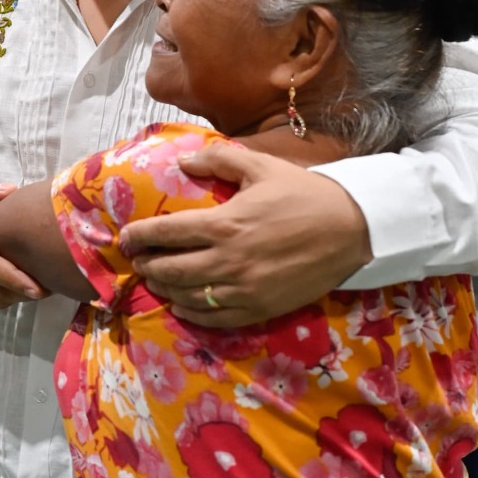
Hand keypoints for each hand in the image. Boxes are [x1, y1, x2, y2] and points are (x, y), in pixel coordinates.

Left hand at [119, 141, 370, 327]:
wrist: (351, 229)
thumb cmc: (305, 193)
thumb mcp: (262, 166)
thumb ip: (219, 160)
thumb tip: (184, 160)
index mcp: (224, 223)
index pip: (165, 233)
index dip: (139, 236)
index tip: (126, 237)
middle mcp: (227, 260)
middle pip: (170, 270)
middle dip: (148, 265)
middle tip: (140, 260)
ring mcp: (242, 289)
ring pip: (188, 296)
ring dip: (165, 289)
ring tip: (157, 281)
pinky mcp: (259, 308)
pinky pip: (213, 318)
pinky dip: (191, 312)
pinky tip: (182, 305)